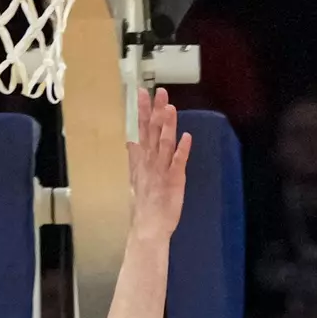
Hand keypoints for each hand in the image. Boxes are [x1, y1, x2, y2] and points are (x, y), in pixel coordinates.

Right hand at [128, 88, 191, 240]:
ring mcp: (161, 170)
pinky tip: (187, 137)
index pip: (141, 129)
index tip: (143, 91)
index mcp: (142, 159)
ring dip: (167, 125)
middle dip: (155, 111)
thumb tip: (130, 142)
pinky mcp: (173, 180)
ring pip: (164, 143)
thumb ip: (134, 159)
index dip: (142, 110)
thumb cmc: (145, 203)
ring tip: (170, 108)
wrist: (148, 226)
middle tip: (159, 92)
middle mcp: (150, 161)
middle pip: (152, 131)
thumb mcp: (135, 177)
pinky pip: (178, 162)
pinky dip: (182, 150)